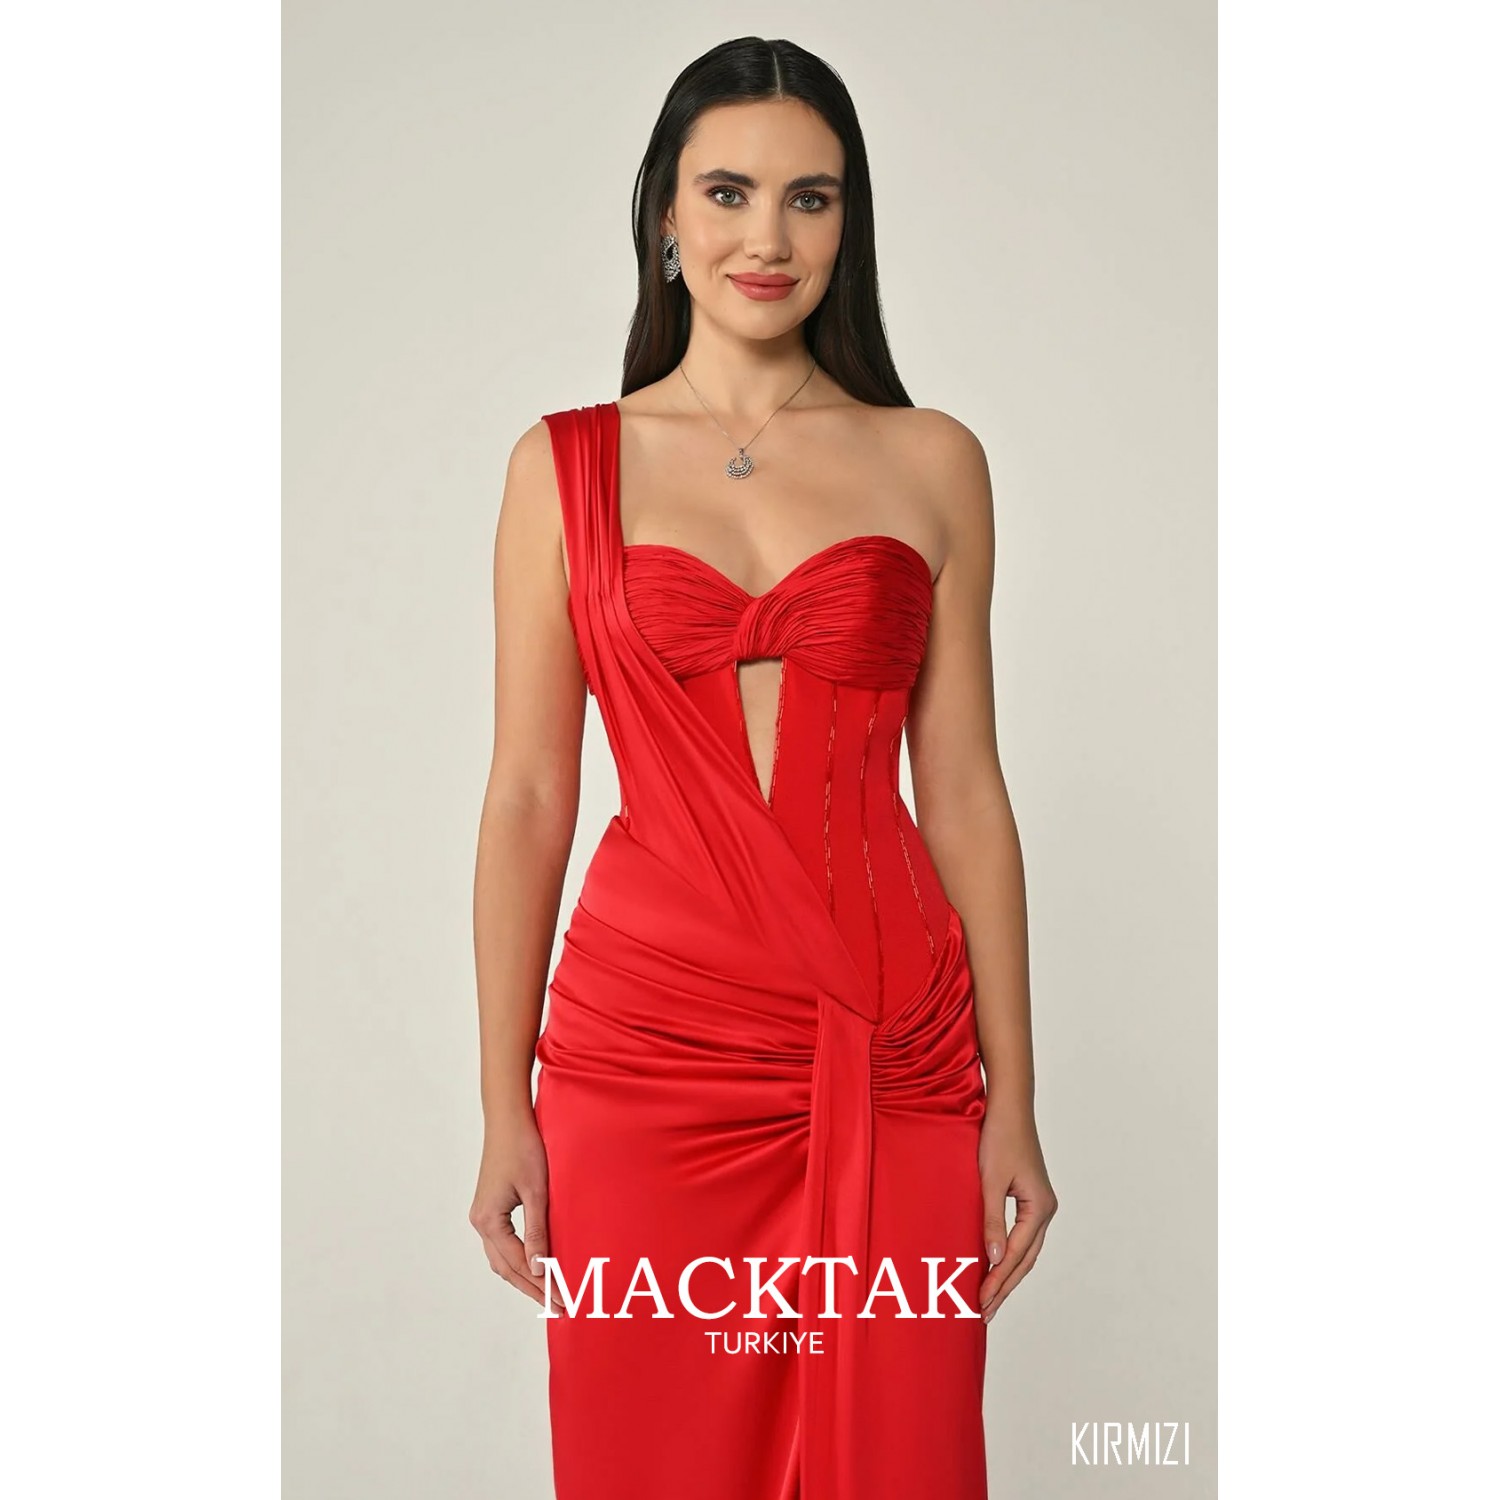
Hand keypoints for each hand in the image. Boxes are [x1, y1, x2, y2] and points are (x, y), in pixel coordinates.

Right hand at [469, 1104, 562, 1313]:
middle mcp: (480, 1222)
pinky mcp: (489, 1208)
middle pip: (506, 1268)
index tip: (563, 1300)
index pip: (519, 1264)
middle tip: (559, 1305)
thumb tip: (539, 1269)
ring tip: (548, 1293)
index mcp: (489, 1221)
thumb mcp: (536, 1192)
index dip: (542, 1284)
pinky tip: (533, 1263)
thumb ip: (537, 1231)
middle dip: (532, 1288)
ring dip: (523, 1276)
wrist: (507, 1119)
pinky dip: (517, 1259)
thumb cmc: (523, 1148)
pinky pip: (502, 1244)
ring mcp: (482, 1215)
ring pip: (501, 1259)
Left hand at [976, 1101, 1057, 1322]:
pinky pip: (1021, 1236)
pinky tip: (995, 1266)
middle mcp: (1045, 1210)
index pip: (1017, 1255)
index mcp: (1040, 1208)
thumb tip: (993, 1260)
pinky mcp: (1029, 1199)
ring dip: (1008, 1274)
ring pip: (1026, 1251)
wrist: (1009, 1107)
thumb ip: (991, 1221)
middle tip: (984, 1313)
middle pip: (1026, 1260)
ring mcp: (1039, 1205)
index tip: (980, 1302)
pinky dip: (1009, 1255)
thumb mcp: (990, 1181)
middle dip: (1005, 1287)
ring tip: (989, 1299)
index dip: (998, 1281)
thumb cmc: (999, 1138)